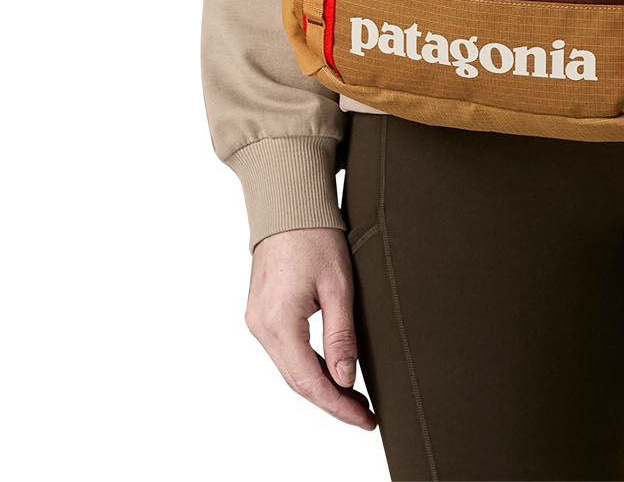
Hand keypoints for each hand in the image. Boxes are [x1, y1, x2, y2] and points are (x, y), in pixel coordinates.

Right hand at [244, 227, 377, 430]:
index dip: (339, 405)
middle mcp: (261, 327)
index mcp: (279, 323)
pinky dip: (308, 367)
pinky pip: (286, 352)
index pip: (310, 382)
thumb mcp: (339, 285)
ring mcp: (257, 321)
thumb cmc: (316, 235)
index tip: (366, 419)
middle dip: (332, 400)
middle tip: (366, 414)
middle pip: (298, 381)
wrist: (289, 204)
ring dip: (321, 386)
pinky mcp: (262, 314)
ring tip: (354, 399)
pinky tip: (331, 373)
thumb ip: (341, 335)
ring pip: (291, 369)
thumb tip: (346, 379)